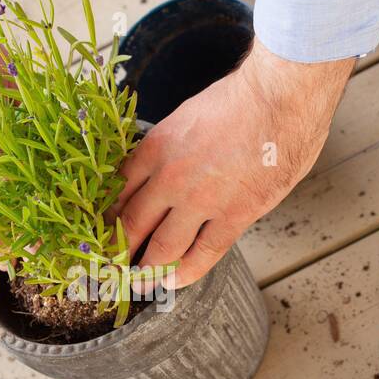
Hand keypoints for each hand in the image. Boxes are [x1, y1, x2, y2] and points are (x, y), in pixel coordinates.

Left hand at [116, 39, 354, 287]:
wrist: (280, 95)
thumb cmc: (241, 100)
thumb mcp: (185, 118)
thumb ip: (169, 150)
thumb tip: (156, 175)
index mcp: (155, 148)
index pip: (116, 193)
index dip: (103, 219)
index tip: (98, 234)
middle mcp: (170, 178)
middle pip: (130, 225)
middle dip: (116, 252)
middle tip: (110, 268)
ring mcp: (201, 200)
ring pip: (161, 249)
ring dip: (146, 271)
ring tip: (140, 282)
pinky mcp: (234, 215)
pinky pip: (202, 255)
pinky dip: (184, 274)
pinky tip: (173, 282)